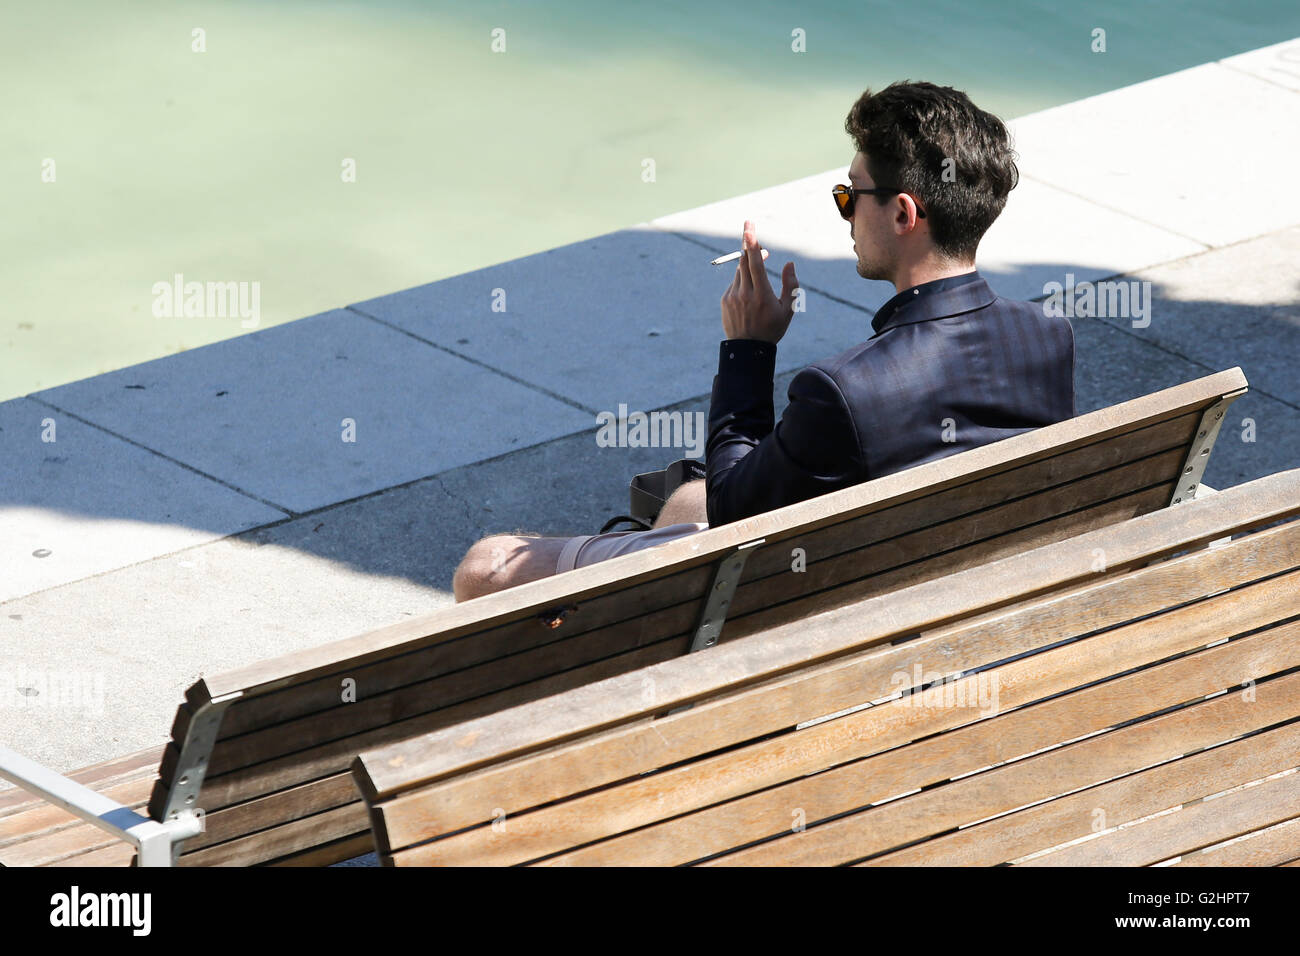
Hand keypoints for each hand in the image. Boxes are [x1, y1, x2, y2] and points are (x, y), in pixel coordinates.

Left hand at [720, 220, 798, 344]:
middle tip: (750, 228)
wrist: (747, 349)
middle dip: (747, 243)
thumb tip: (789, 263)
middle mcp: (745, 293)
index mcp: (761, 294)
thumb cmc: (772, 329)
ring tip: (759, 266)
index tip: (749, 228)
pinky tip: (751, 291)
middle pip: (743, 261)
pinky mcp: (725, 300)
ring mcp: (732, 296)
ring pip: (739, 271)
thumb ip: (791, 285)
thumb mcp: (788, 310)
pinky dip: (743, 279)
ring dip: (748, 264)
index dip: (751, 243)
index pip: (754, 263)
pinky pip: (735, 282)